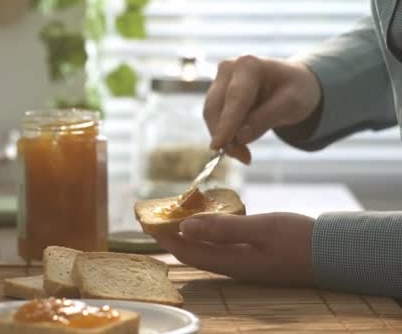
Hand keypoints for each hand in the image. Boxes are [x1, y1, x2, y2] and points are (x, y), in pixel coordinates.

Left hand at [152, 212, 315, 285]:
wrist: (333, 253)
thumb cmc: (300, 240)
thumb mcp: (262, 229)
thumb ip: (223, 228)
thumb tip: (184, 227)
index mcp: (230, 261)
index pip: (185, 250)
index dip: (162, 236)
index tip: (144, 220)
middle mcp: (232, 266)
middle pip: (190, 251)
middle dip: (169, 234)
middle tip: (153, 215)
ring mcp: (242, 262)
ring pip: (204, 248)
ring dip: (186, 232)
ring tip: (173, 213)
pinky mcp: (251, 256)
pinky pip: (219, 245)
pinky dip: (206, 231)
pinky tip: (206, 218)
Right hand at [205, 56, 321, 162]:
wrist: (293, 84)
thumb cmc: (295, 90)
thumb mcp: (291, 104)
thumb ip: (265, 119)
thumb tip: (239, 137)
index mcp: (249, 64)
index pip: (235, 98)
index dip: (227, 123)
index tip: (219, 146)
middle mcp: (228, 68)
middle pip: (216, 107)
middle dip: (225, 135)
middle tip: (244, 158)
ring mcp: (219, 80)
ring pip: (211, 115)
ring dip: (224, 138)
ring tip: (244, 154)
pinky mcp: (216, 94)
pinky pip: (214, 119)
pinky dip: (224, 135)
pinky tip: (240, 145)